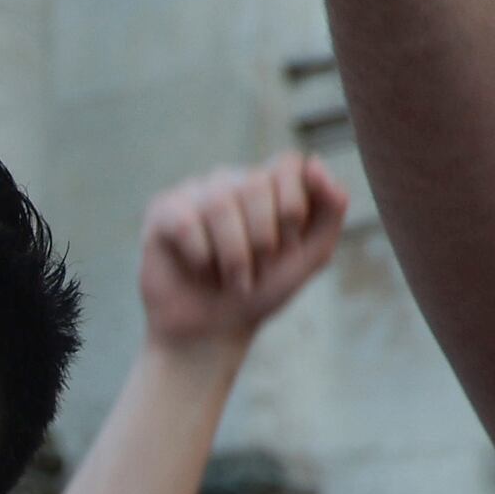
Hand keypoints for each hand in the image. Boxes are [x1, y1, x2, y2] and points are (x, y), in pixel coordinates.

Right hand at [138, 155, 349, 350]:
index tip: (286, 246)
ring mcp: (195, 192)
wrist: (215, 330)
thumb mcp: (311, 255)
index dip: (291, 209)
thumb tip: (315, 163)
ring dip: (233, 256)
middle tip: (257, 268)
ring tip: (231, 278)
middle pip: (254, 184)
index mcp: (270, 183)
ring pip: (219, 204)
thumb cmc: (263, 290)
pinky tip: (198, 268)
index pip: (287, 164)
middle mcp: (233, 179)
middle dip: (262, 239)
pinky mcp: (162, 211)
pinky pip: (185, 223)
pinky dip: (200, 257)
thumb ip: (331, 209)